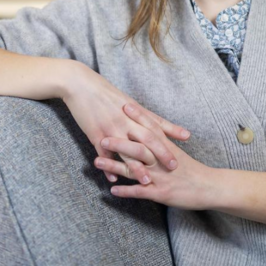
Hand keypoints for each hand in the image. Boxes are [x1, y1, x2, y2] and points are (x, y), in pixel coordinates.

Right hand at [61, 61, 190, 182]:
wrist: (79, 84)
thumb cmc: (103, 91)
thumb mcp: (124, 99)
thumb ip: (140, 113)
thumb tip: (156, 122)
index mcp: (133, 110)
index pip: (155, 122)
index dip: (171, 131)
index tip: (187, 140)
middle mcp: (124, 120)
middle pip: (147, 137)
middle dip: (161, 153)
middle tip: (173, 166)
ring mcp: (110, 128)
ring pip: (127, 150)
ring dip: (137, 167)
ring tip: (147, 181)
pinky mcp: (95, 134)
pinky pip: (104, 154)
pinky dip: (109, 167)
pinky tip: (114, 179)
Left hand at [93, 103, 215, 210]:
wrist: (210, 187)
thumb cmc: (193, 169)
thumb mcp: (177, 152)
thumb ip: (162, 141)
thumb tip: (149, 130)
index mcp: (166, 147)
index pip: (151, 128)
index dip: (137, 116)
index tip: (123, 104)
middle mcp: (161, 160)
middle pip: (138, 147)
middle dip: (119, 141)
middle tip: (102, 135)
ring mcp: (160, 176)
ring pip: (134, 169)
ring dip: (115, 165)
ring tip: (97, 162)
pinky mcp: (160, 193)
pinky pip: (140, 192)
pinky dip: (125, 191)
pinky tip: (112, 190)